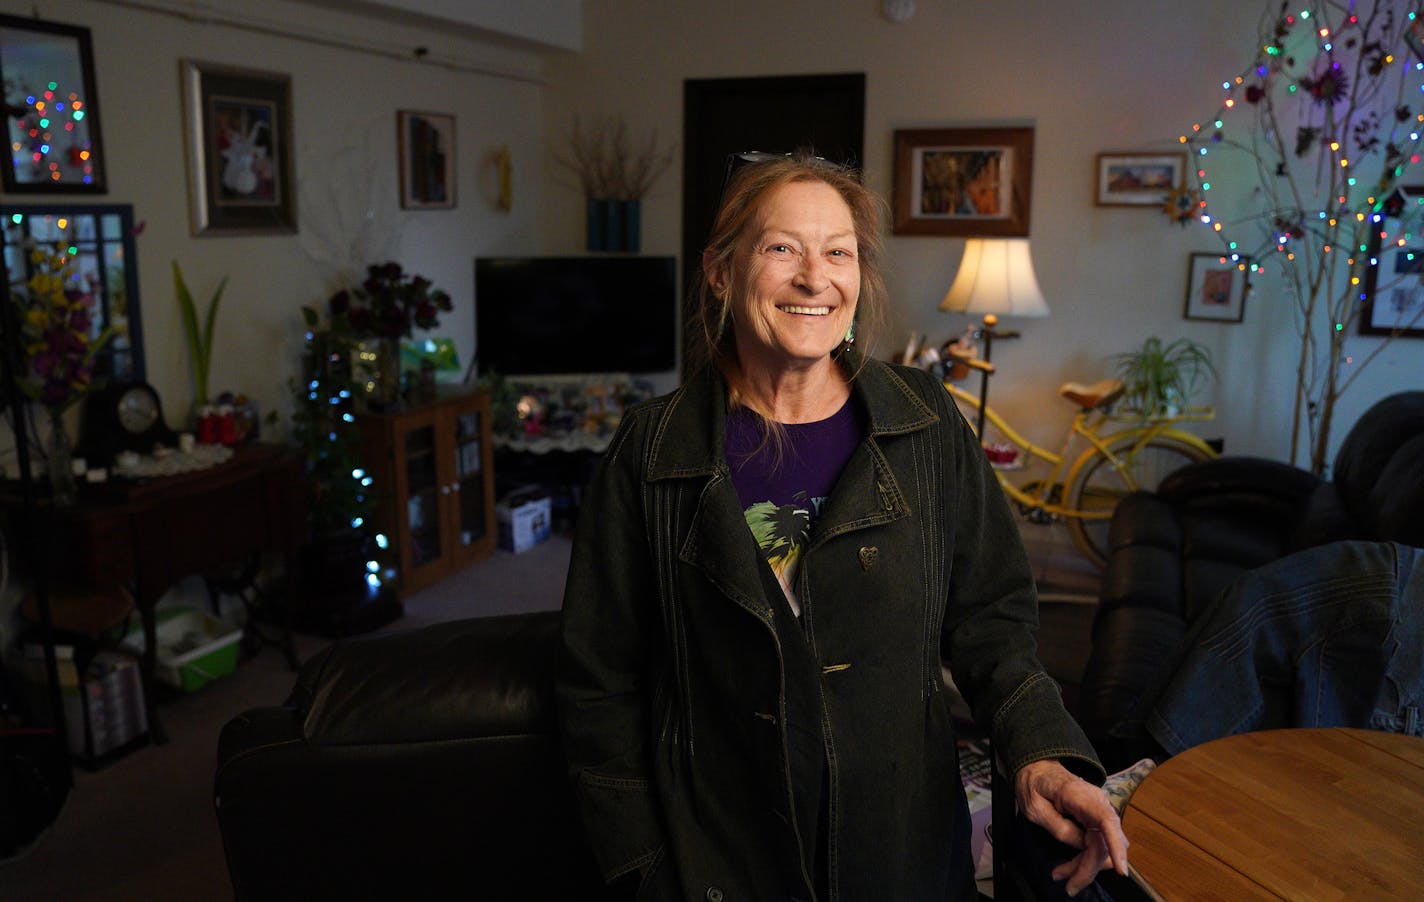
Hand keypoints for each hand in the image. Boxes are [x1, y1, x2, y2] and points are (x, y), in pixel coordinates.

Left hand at [1014, 759, 1129, 896]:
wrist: (1038, 768)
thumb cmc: (1034, 785)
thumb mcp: (1035, 808)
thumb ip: (1059, 827)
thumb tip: (1083, 845)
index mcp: (1080, 796)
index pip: (1106, 822)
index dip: (1116, 846)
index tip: (1120, 869)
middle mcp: (1097, 803)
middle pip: (1103, 843)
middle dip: (1088, 868)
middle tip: (1069, 886)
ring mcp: (1099, 811)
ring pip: (1102, 847)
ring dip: (1086, 866)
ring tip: (1062, 875)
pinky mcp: (1097, 819)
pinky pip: (1097, 843)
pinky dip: (1086, 858)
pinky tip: (1070, 867)